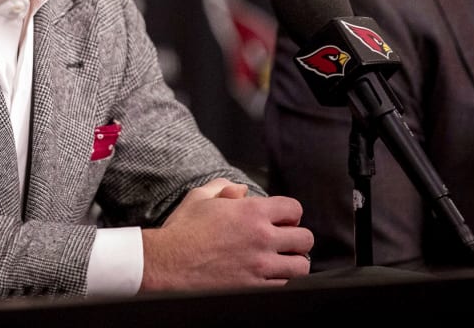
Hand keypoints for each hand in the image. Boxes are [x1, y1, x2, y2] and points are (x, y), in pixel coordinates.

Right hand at [139, 178, 312, 291]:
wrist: (168, 263)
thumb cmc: (182, 230)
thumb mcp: (200, 197)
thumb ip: (224, 187)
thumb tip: (241, 190)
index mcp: (252, 212)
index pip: (294, 209)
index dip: (289, 213)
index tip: (281, 218)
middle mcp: (262, 238)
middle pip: (305, 238)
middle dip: (296, 236)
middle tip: (284, 239)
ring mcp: (260, 265)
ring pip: (301, 265)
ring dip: (293, 260)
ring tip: (280, 259)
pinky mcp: (254, 287)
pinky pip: (284, 284)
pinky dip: (280, 278)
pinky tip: (268, 273)